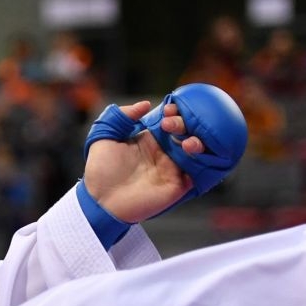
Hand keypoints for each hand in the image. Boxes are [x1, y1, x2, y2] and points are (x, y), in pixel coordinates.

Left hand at [83, 101, 206, 223]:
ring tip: (186, 143)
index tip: (169, 109)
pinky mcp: (178, 185)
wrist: (101, 200)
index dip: (175, 112)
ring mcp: (173, 169)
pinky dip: (205, 161)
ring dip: (198, 142)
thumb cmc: (100, 171)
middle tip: (169, 125)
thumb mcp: (104, 137)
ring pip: (198, 150)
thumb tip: (145, 104)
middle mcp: (164, 152)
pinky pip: (201, 172)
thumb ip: (121, 117)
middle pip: (187, 132)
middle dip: (185, 123)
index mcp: (149, 140)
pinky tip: (192, 152)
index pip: (171, 120)